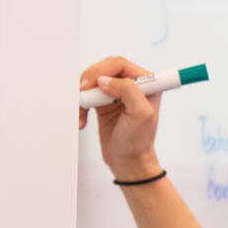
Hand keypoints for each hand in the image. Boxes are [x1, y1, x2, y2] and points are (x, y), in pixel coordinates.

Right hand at [79, 56, 163, 180]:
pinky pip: (87, 95)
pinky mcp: (104, 103)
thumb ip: (128, 90)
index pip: (120, 65)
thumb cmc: (137, 142)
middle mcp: (133, 85)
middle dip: (89, 82)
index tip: (91, 85)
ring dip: (83, 96)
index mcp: (147, 84)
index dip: (102, 71)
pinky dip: (80, 105)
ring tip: (80, 114)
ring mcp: (117, 93)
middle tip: (81, 96)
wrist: (128, 163)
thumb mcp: (140, 115)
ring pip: (93, 82)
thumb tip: (104, 80)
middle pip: (104, 70)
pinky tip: (80, 120)